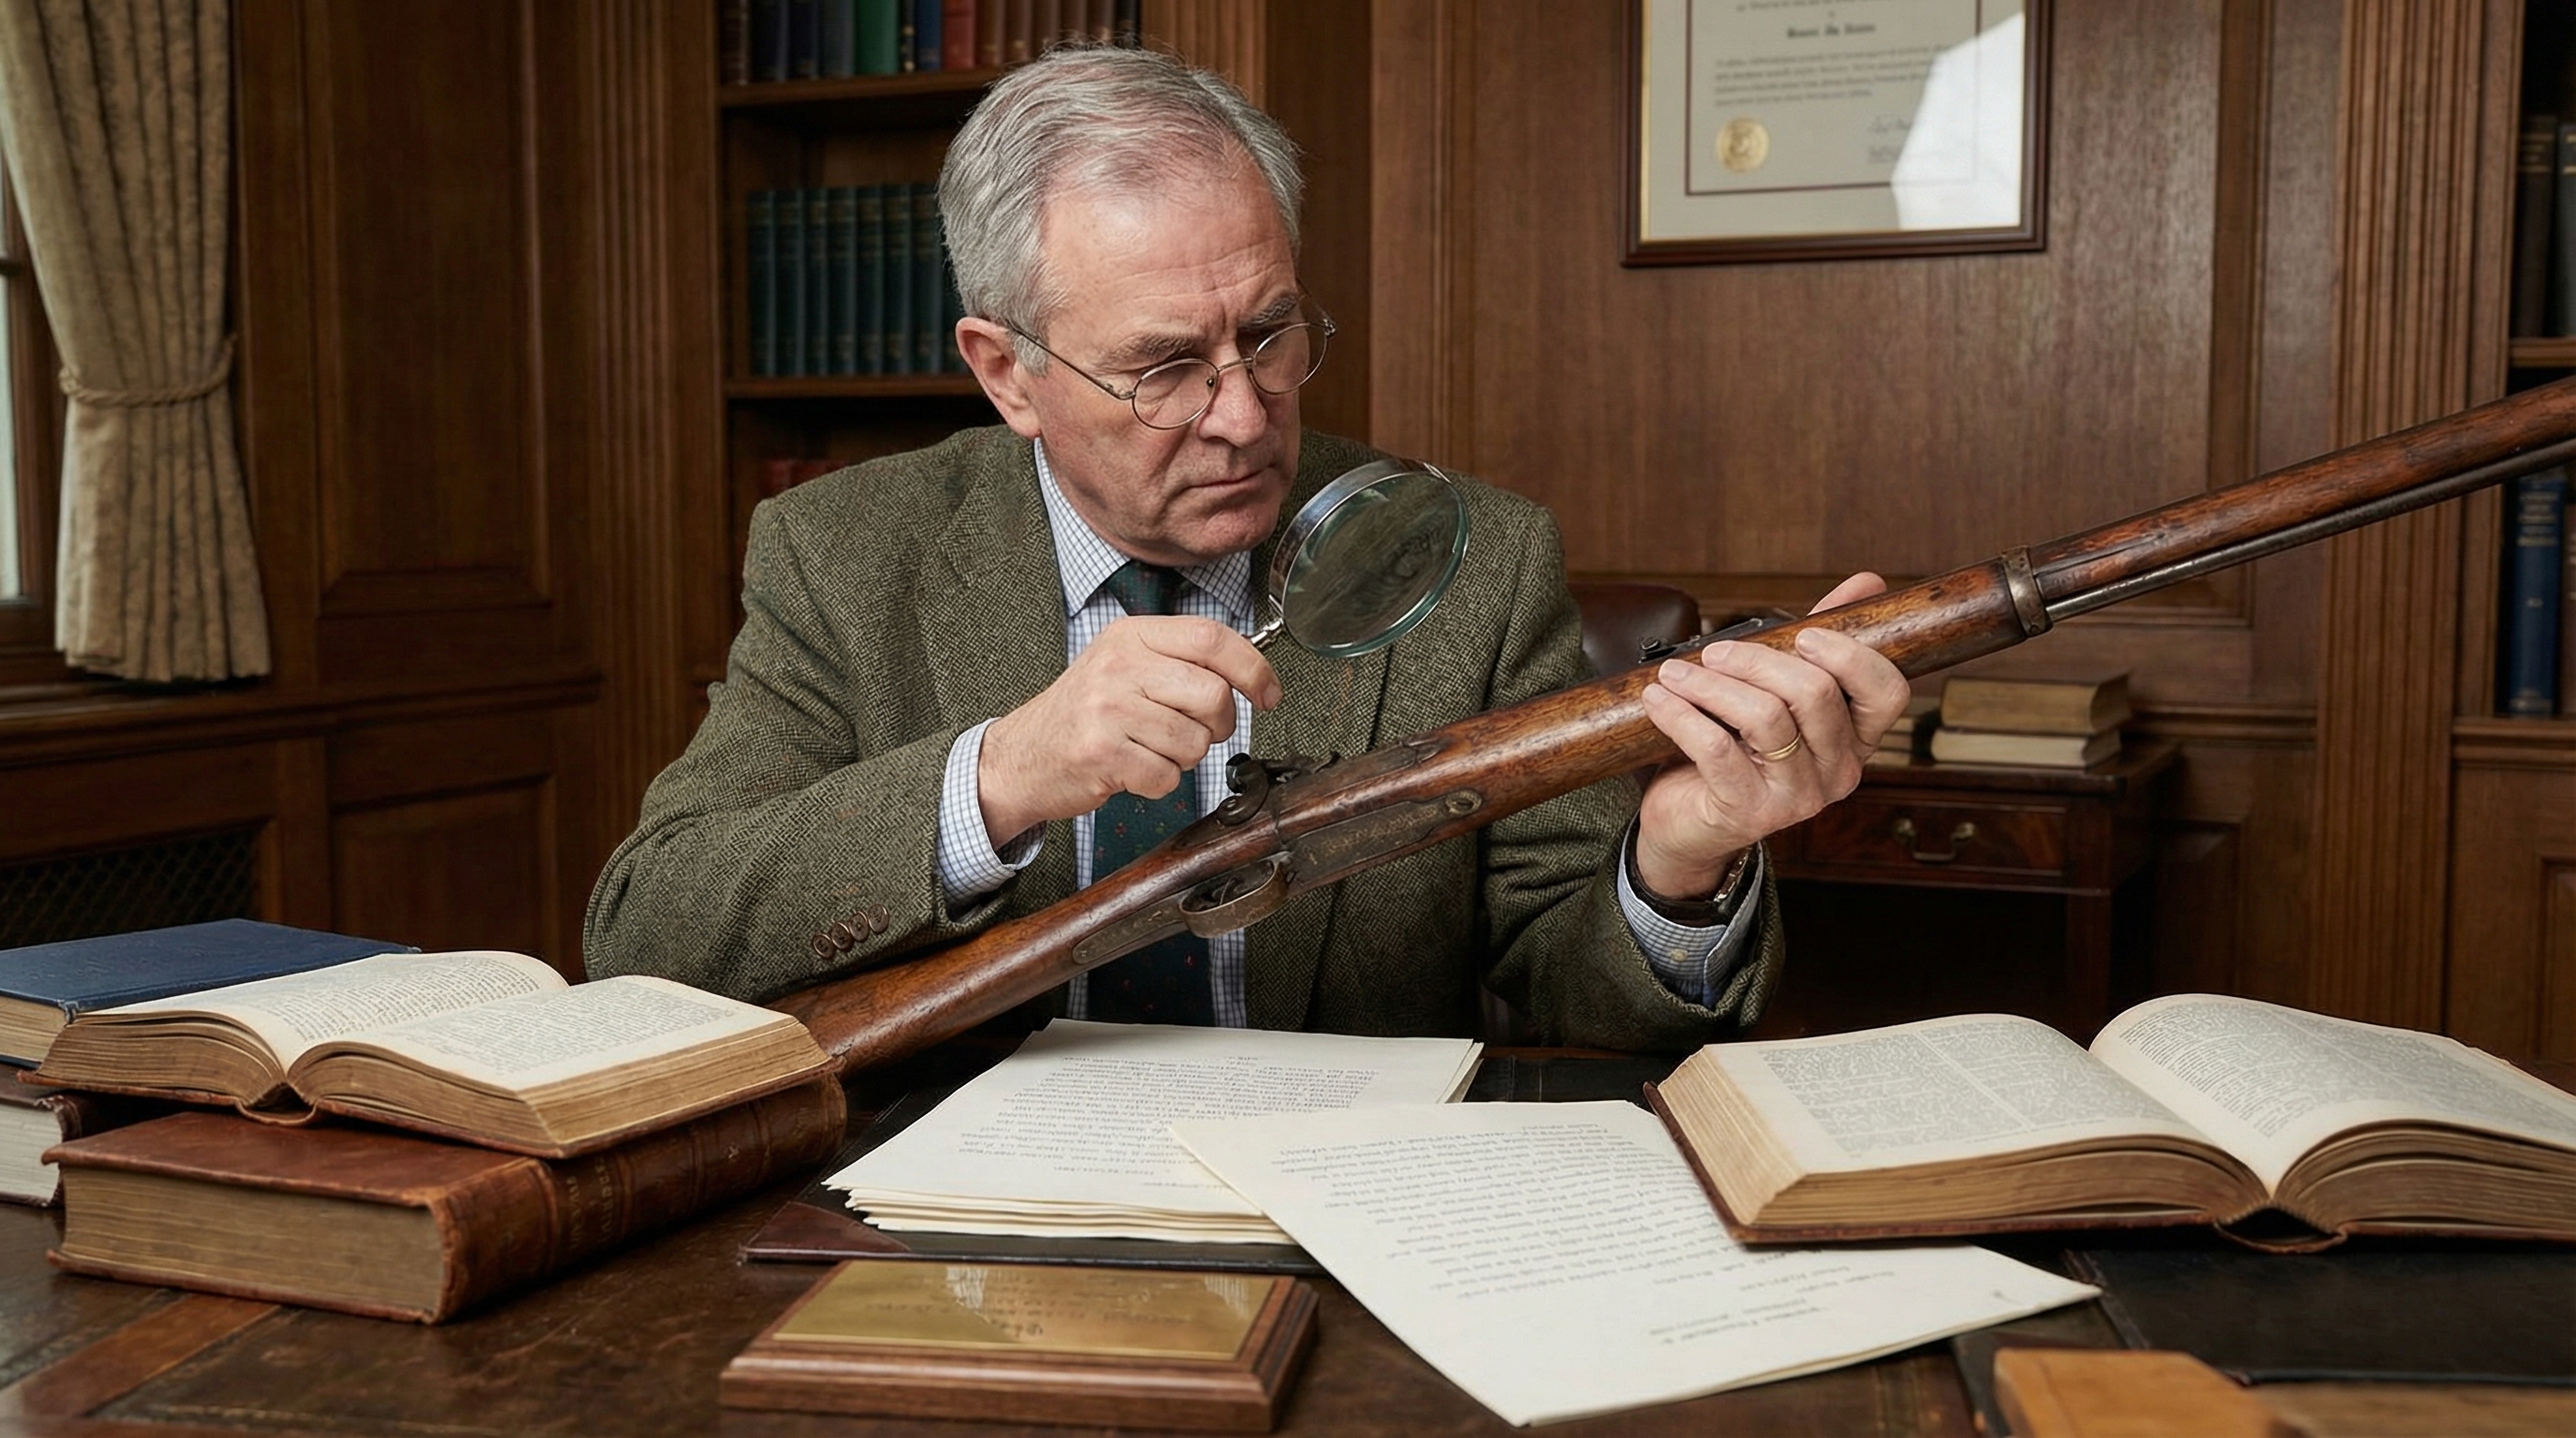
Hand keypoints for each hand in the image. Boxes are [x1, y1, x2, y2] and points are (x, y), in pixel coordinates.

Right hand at [977, 617, 1281, 846]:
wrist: (1022, 756)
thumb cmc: (1084, 714)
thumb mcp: (1124, 666)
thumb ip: (1179, 660)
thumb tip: (1250, 673)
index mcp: (1131, 636)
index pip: (1212, 638)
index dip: (1253, 669)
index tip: (1269, 694)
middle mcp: (1119, 666)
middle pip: (1213, 695)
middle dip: (1220, 725)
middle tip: (1199, 732)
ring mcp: (1107, 709)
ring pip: (1194, 742)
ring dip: (1184, 758)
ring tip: (1151, 749)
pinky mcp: (1101, 753)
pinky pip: (1166, 776)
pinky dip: (1159, 782)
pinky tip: (1133, 770)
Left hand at [1633, 573, 1910, 897]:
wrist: (1692, 824)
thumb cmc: (1739, 750)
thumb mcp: (1779, 692)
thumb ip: (1821, 640)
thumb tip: (1866, 581)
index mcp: (1856, 739)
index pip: (1886, 693)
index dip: (1850, 655)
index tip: (1802, 633)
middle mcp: (1838, 772)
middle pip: (1815, 693)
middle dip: (1758, 659)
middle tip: (1714, 651)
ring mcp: (1797, 797)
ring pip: (1765, 717)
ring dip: (1711, 684)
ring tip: (1675, 673)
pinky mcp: (1748, 812)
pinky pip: (1716, 748)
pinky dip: (1681, 714)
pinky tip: (1658, 699)